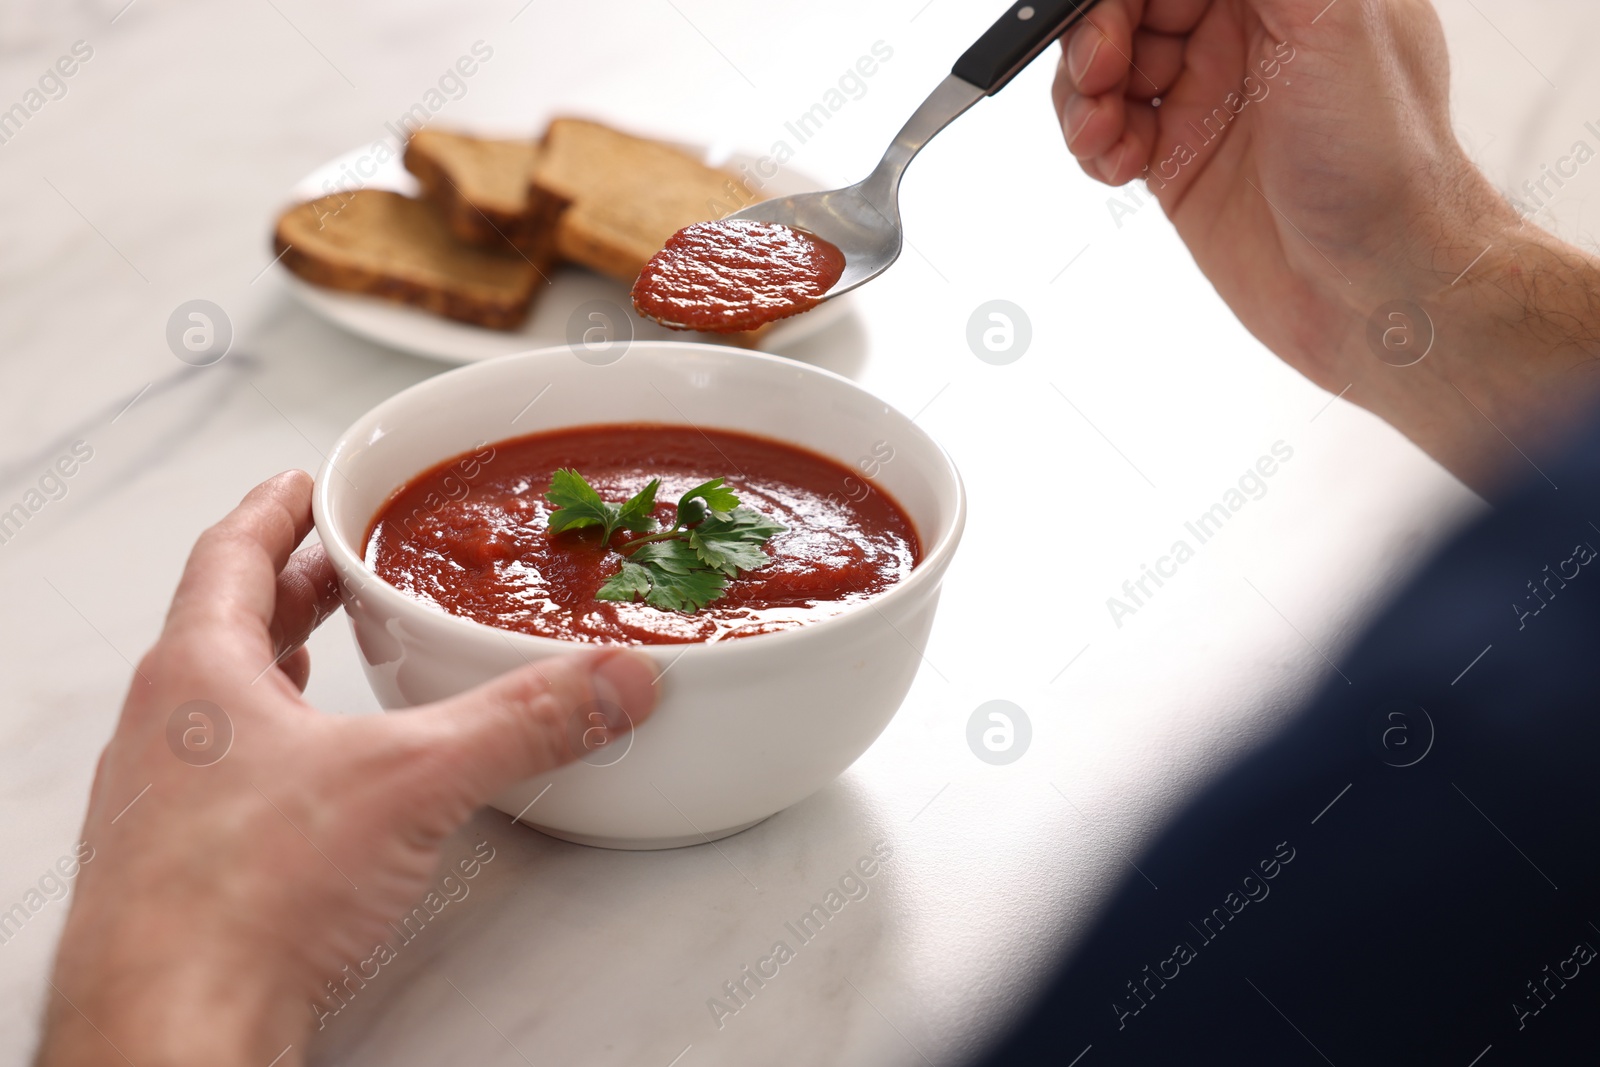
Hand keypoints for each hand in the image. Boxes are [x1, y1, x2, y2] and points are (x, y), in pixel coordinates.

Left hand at [36, 471, 658, 1066]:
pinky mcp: (185, 871)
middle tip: (345, 566)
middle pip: (229, 627)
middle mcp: (165, 731)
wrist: (171, 1035)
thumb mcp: (412, 782)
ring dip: (285, 671)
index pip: (229, 555)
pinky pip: (232, 777)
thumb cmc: (237, 903)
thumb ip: (523, 722)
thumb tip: (611, 681)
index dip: (276, 510)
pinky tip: (327, 782)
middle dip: (295, 590)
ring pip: (228, 707)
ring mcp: (164, 804)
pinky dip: (282, 750)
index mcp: (196, 675)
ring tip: (340, 662)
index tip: (306, 485)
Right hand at [1055, 0, 1599, 493]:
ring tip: (1101, 130)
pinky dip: (1092, 142)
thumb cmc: (1388, 160)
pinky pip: (1105, 129)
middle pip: (1131, 7)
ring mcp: (1205, 96)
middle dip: (1096, 34)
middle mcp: (1243, 32)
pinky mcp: (1176, 159)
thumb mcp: (1336, 17)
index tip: (1113, 16)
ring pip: (1106, 65)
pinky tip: (1117, 163)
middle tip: (1102, 71)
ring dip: (1083, 92)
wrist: (1376, 285)